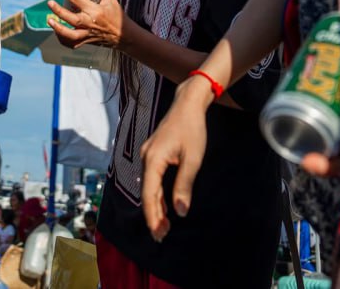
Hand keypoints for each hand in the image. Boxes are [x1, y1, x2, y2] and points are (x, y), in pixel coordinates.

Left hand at [46, 0, 123, 48]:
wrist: (124, 37)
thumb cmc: (118, 18)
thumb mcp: (112, 1)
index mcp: (95, 11)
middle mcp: (89, 23)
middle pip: (70, 18)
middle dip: (58, 10)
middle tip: (50, 2)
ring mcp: (87, 34)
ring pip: (69, 34)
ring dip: (58, 28)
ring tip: (49, 20)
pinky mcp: (86, 42)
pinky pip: (72, 44)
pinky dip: (63, 39)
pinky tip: (57, 33)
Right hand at [140, 75, 211, 241]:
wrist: (188, 104)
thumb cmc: (192, 129)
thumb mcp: (193, 159)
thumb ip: (184, 185)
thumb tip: (180, 211)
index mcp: (153, 159)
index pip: (150, 194)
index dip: (153, 216)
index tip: (159, 234)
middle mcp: (146, 158)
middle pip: (146, 193)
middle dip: (153, 215)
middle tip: (162, 237)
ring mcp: (148, 155)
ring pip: (148, 187)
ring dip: (155, 206)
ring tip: (164, 227)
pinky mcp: (153, 153)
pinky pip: (152, 179)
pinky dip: (157, 194)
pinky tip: (164, 206)